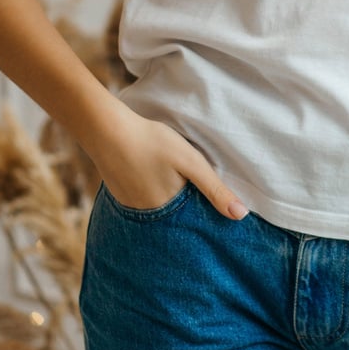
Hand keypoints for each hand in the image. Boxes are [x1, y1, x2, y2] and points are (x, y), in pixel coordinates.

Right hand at [87, 103, 249, 220]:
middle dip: (184, 204)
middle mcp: (148, 216)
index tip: (209, 201)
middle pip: (174, 213)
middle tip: (184, 181)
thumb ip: (214, 188)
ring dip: (166, 197)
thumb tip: (240, 215)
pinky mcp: (119, 195)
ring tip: (168, 177)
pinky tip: (151, 174)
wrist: (108, 131)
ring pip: (158, 206)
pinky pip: (141, 199)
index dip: (203, 209)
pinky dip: (149, 190)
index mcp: (169, 210)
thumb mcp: (191, 162)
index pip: (193, 219)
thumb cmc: (153, 143)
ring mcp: (131, 206)